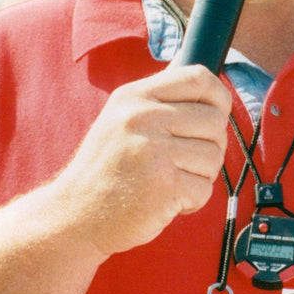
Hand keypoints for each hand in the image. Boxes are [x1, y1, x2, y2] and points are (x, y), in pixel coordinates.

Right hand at [52, 64, 231, 257]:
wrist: (75, 215)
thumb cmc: (106, 170)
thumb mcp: (121, 119)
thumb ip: (160, 103)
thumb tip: (209, 90)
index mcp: (135, 97)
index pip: (198, 78)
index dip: (219, 97)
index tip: (217, 114)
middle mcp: (142, 118)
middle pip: (214, 120)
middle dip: (211, 145)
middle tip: (185, 162)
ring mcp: (153, 151)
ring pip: (214, 156)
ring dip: (201, 176)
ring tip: (171, 181)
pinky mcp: (164, 185)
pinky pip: (205, 189)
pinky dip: (192, 201)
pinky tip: (167, 201)